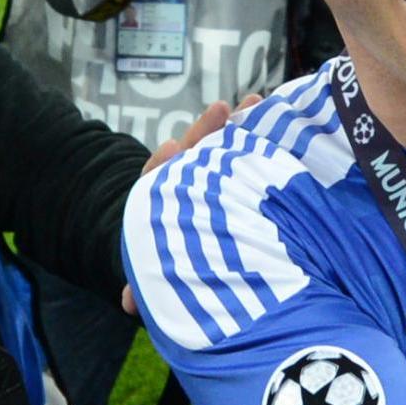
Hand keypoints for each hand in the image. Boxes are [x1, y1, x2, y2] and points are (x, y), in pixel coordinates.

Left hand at [123, 96, 251, 311]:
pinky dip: (261, 136)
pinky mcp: (246, 182)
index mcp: (166, 208)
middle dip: (206, 132)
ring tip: (254, 102)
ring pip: (223, 150)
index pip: (158, 179)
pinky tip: (276, 116)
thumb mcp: (167, 277)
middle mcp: (192, 190)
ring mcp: (220, 183)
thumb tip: (129, 302)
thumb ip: (151, 284)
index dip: (166, 164)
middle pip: (194, 156)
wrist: (219, 282)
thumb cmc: (185, 275)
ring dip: (238, 126)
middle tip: (221, 111)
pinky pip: (252, 156)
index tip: (174, 148)